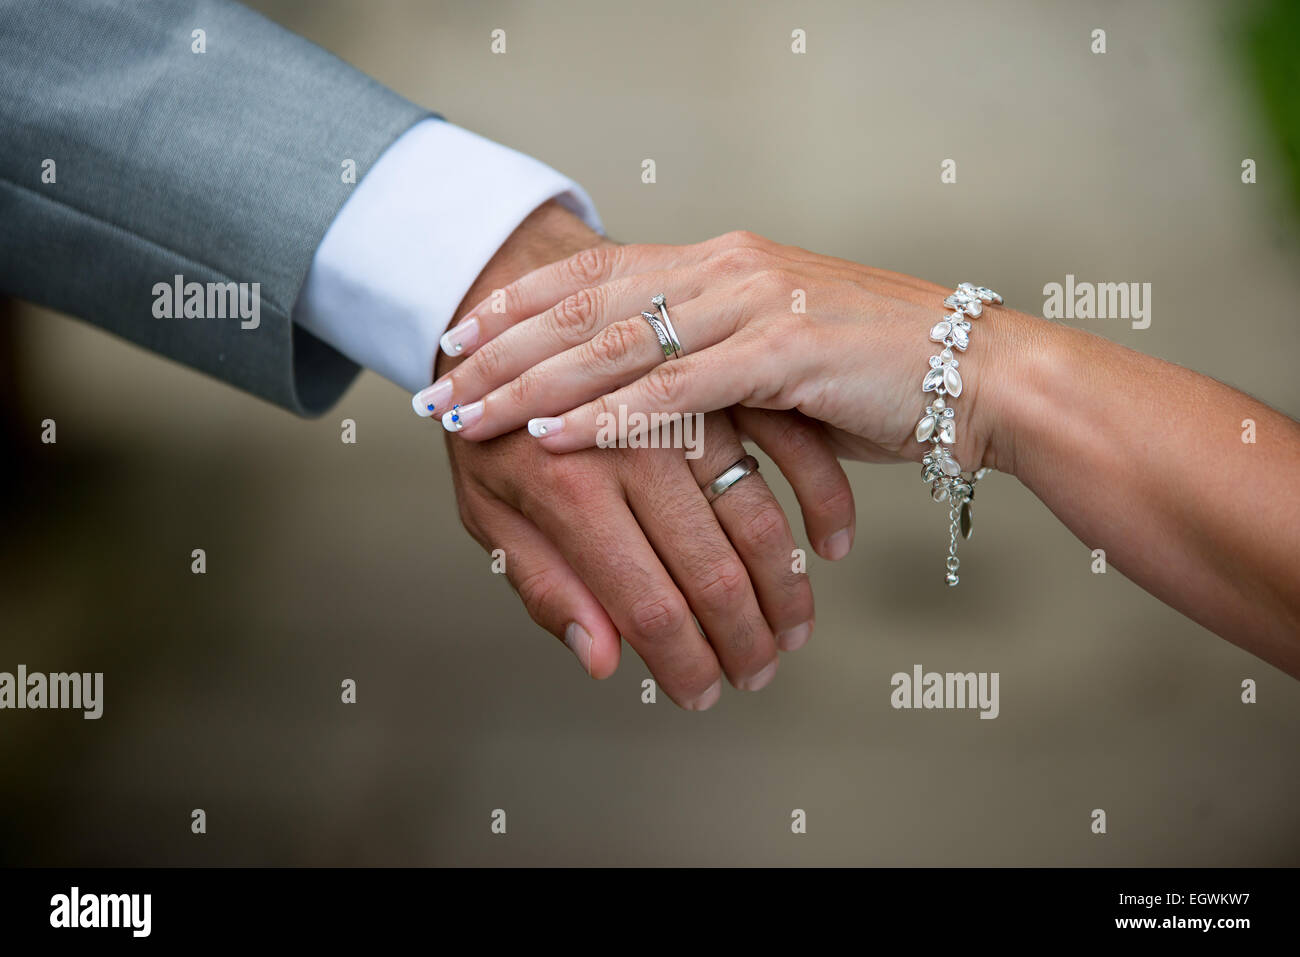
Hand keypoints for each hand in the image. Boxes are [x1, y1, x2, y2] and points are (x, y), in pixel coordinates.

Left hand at [425, 230, 1031, 474]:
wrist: (972, 373)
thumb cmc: (873, 373)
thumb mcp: (775, 352)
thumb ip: (708, 357)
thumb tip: (645, 387)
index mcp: (717, 261)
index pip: (593, 273)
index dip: (518, 303)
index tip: (456, 331)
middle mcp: (724, 268)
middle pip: (583, 304)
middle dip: (498, 347)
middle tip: (433, 380)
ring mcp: (751, 303)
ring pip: (614, 343)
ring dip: (530, 383)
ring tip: (466, 413)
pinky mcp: (782, 352)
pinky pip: (675, 388)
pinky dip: (608, 416)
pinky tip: (554, 436)